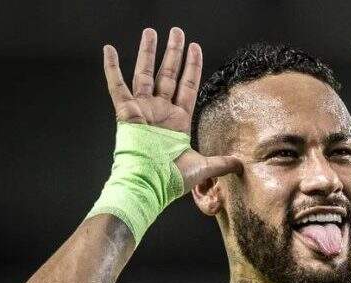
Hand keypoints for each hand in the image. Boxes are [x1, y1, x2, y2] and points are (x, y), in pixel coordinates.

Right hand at [103, 28, 240, 191]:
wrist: (149, 184)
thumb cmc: (171, 179)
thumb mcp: (203, 167)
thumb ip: (222, 163)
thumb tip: (242, 164)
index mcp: (177, 121)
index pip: (187, 86)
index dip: (192, 67)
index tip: (195, 48)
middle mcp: (160, 111)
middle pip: (168, 74)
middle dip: (173, 53)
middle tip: (177, 32)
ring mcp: (143, 110)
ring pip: (145, 73)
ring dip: (148, 52)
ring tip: (151, 31)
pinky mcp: (126, 112)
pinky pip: (116, 86)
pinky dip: (111, 68)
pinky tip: (108, 49)